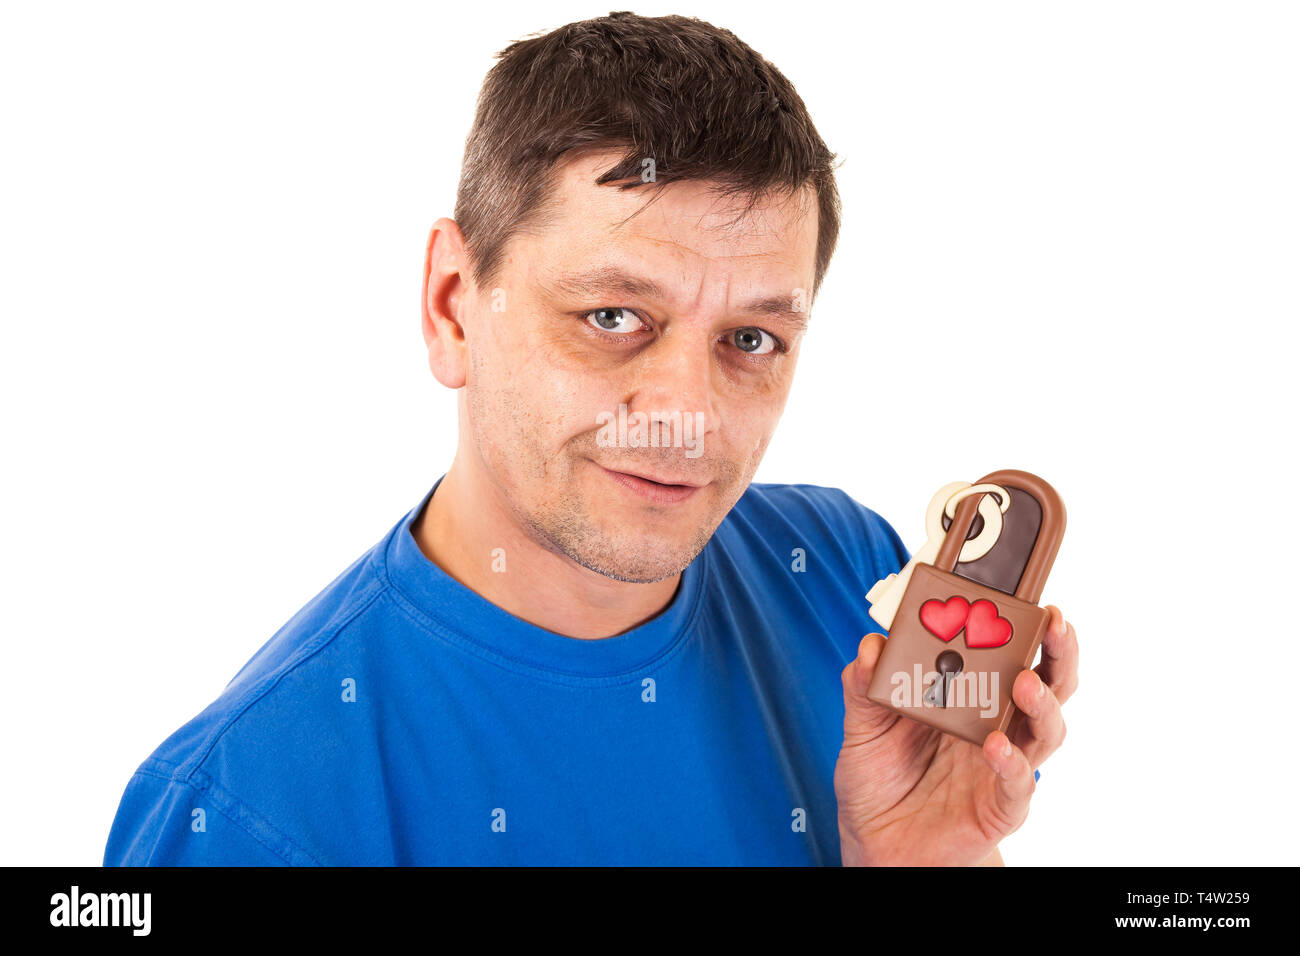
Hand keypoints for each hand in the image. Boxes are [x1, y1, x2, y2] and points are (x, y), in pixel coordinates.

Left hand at [834, 605, 1077, 865]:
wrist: (877, 843)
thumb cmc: (880, 777)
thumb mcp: (863, 724)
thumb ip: (863, 684)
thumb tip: (871, 645)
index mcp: (971, 696)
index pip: (1011, 653)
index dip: (1026, 626)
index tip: (1029, 596)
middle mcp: (998, 725)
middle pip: (1047, 683)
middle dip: (1058, 651)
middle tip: (1052, 622)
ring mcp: (1004, 765)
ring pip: (1045, 730)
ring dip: (1040, 701)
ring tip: (1023, 680)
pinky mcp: (1001, 807)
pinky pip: (1017, 784)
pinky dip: (1011, 763)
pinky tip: (995, 745)